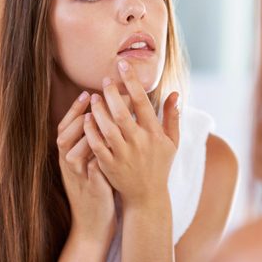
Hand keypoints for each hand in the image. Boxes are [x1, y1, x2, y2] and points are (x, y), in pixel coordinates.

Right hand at [56, 91, 115, 242]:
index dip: (74, 110)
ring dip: (84, 135)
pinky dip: (96, 157)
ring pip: (72, 153)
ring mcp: (77, 178)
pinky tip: (109, 145)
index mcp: (68, 157)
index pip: (65, 128)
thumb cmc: (97, 189)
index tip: (87, 92)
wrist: (93, 225)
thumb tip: (107, 115)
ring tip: (98, 119)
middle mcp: (68, 166)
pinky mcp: (89, 190)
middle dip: (78, 117)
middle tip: (94, 100)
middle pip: (64, 137)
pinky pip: (90, 171)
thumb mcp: (92, 163)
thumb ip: (95, 142)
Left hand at [85, 59, 179, 210]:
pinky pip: (97, 145)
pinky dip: (91, 131)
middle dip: (112, 93)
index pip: (142, 102)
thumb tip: (174, 93)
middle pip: (122, 113)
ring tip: (93, 98)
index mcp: (155, 134)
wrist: (147, 196)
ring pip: (108, 128)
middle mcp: (140, 143)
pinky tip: (86, 119)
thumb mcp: (172, 142)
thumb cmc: (160, 165)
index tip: (122, 65)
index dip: (132, 81)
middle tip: (105, 80)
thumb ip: (172, 116)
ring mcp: (124, 155)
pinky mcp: (110, 166)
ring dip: (99, 110)